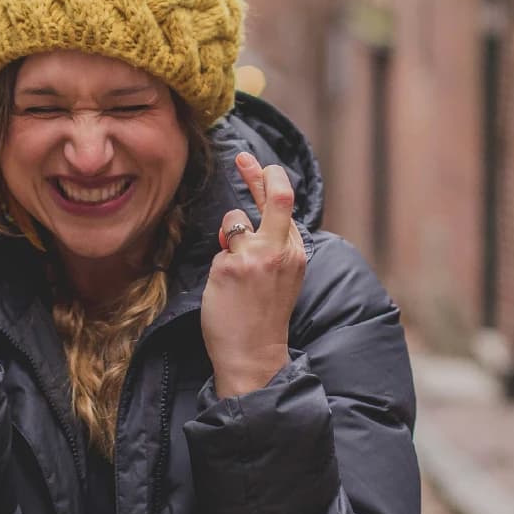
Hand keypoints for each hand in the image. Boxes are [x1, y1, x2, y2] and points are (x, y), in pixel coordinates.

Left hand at [201, 152, 306, 397]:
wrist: (254, 355)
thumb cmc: (263, 317)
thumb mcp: (282, 276)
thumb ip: (272, 245)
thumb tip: (245, 217)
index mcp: (296, 252)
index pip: (286, 205)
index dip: (269, 180)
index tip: (257, 164)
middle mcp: (280, 250)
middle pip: (276, 195)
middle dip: (259, 172)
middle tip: (243, 158)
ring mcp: (255, 257)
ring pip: (234, 219)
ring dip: (227, 234)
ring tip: (233, 268)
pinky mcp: (229, 267)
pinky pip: (217, 250)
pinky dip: (217, 265)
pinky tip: (224, 291)